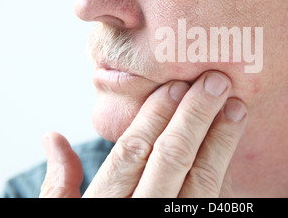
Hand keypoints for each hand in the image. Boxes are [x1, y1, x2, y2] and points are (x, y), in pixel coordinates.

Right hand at [39, 71, 246, 197]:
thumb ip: (60, 185)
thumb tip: (52, 138)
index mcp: (104, 207)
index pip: (133, 153)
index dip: (156, 116)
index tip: (176, 85)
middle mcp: (141, 215)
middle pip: (171, 159)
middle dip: (195, 117)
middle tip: (215, 82)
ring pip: (202, 182)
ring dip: (221, 141)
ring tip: (235, 107)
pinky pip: (214, 204)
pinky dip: (225, 173)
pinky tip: (232, 147)